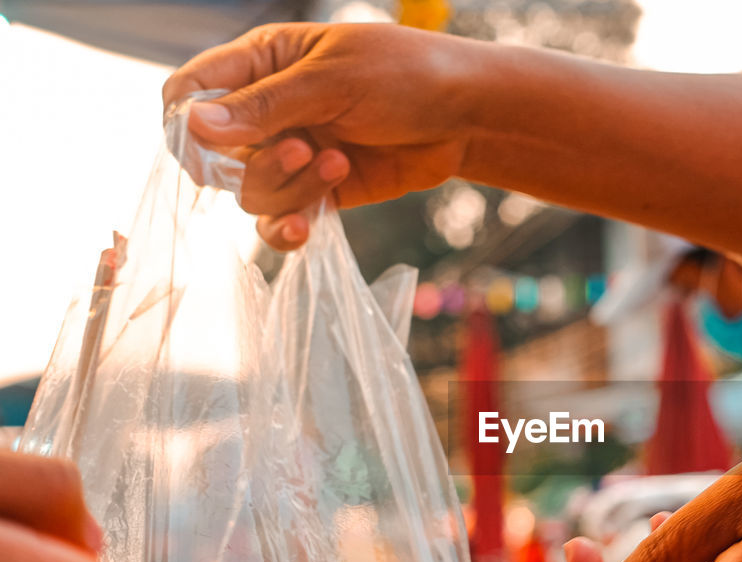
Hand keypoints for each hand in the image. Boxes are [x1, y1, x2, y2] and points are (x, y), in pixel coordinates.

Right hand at [163, 23, 470, 249]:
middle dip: (258, 161)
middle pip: (218, 156)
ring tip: (338, 164)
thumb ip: (265, 107)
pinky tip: (306, 227)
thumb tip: (195, 127)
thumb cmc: (405, 76)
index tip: (205, 146)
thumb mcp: (333, 81)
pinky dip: (287, 229)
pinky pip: (281, 220)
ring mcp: (293, 153)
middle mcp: (269, 110)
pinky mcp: (320, 191)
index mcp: (262, 62)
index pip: (190, 92)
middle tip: (306, 149)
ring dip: (289, 187)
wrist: (465, 116)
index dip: (186, 123)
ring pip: (252, 192)